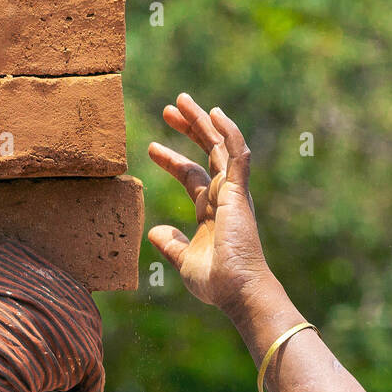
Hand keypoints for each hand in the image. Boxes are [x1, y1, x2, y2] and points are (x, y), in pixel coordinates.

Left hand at [147, 94, 274, 316]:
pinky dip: (228, 132)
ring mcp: (233, 193)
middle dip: (188, 129)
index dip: (172, 160)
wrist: (236, 290)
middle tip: (169, 108)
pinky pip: (237, 155)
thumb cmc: (215, 282)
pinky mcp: (239, 192)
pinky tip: (215, 112)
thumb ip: (170, 245)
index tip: (152, 148)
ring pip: (219, 146)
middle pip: (206, 153)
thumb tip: (154, 231)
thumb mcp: (183, 261)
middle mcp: (223, 197)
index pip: (191, 176)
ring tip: (181, 100)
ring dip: (201, 122)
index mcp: (211, 212)